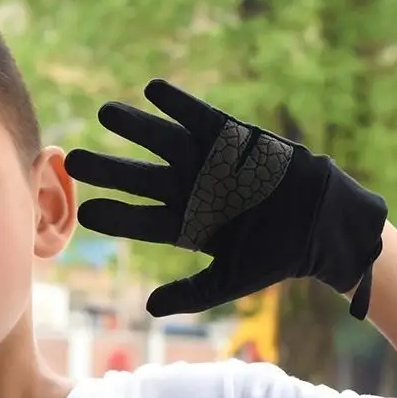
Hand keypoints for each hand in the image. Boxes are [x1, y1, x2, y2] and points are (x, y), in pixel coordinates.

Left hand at [64, 79, 387, 318]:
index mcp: (185, 226)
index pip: (139, 220)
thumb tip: (147, 308)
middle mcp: (189, 191)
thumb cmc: (277, 256)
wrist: (324, 225)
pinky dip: (179, 103)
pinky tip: (152, 89)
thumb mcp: (231, 280)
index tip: (84, 212)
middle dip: (107, 168)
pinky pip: (200, 117)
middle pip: (139, 178)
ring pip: (162, 143)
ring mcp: (208, 163)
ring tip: (104, 112)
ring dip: (135, 127)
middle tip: (72, 159)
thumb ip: (191, 293)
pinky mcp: (234, 138)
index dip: (114, 214)